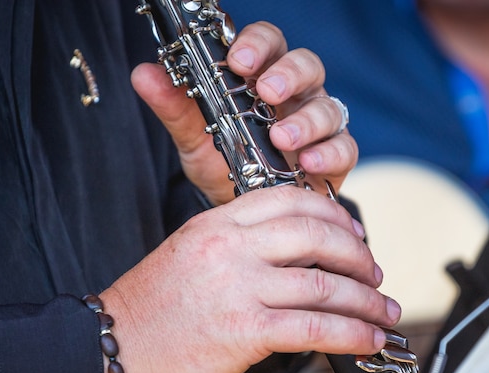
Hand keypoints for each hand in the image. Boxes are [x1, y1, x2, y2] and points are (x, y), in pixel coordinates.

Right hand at [98, 186, 399, 372]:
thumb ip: (240, 249)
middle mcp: (230, 247)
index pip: (288, 200)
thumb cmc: (149, 311)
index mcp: (216, 223)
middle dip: (357, 255)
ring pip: (323, 283)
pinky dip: (351, 334)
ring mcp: (238, 286)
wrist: (108, 352)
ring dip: (364, 300)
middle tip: (373, 273)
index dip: (331, 213)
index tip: (352, 233)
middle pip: (315, 234)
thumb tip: (295, 264)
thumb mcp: (190, 257)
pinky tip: (368, 340)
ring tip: (383, 312)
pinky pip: (314, 326)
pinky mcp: (244, 330)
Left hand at [131, 22, 357, 204]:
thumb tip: (143, 73)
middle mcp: (295, 96)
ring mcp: (318, 125)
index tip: (238, 60)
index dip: (258, 44)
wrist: (246, 213)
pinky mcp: (335, 156)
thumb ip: (174, 107)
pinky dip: (330, 152)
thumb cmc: (225, 165)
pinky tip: (309, 163)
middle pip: (306, 64)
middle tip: (267, 92)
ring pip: (329, 105)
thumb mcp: (195, 138)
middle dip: (288, 74)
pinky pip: (345, 146)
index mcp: (261, 80)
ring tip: (281, 137)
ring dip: (307, 119)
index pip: (268, 44)